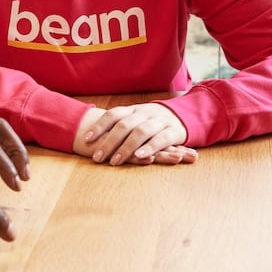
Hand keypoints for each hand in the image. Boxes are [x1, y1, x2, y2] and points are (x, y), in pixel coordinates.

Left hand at [72, 105, 197, 165]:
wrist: (184, 114)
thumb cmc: (152, 121)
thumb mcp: (136, 118)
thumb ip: (119, 125)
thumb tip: (90, 134)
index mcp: (133, 110)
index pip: (113, 115)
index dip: (99, 126)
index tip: (86, 139)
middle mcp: (145, 114)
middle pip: (124, 125)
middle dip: (109, 142)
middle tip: (97, 157)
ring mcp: (159, 121)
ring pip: (141, 132)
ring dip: (126, 147)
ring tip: (115, 161)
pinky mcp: (174, 131)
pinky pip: (161, 139)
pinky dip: (150, 147)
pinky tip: (140, 157)